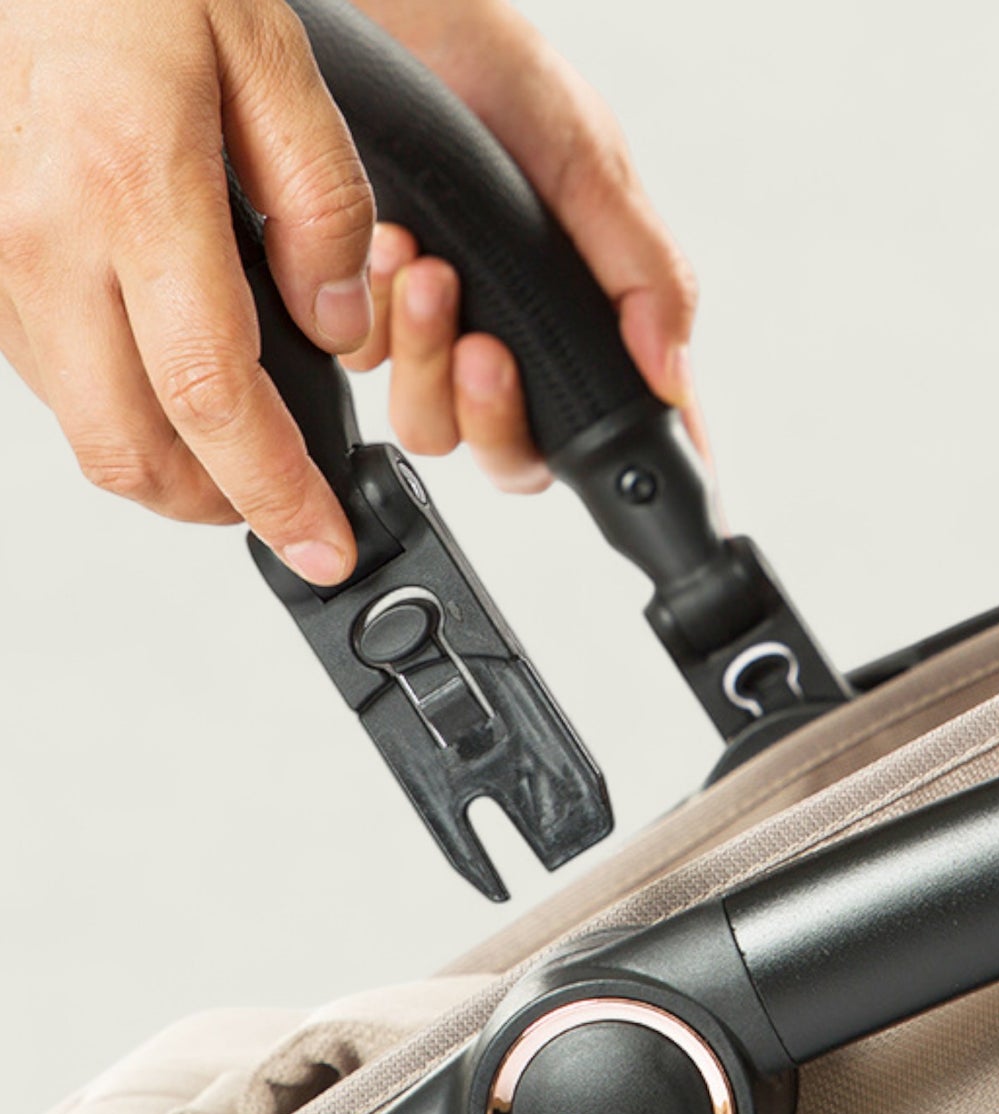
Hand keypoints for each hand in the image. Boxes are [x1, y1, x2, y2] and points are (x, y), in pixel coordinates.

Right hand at [0, 0, 373, 585]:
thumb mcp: (274, 65)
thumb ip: (323, 209)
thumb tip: (338, 333)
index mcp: (134, 192)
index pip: (214, 400)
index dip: (275, 493)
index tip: (324, 545)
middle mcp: (42, 240)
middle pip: (131, 449)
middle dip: (220, 507)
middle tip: (288, 509)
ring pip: (83, 428)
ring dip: (168, 469)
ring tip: (242, 455)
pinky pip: (48, 379)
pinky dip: (119, 413)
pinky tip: (171, 387)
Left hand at [342, 0, 706, 492]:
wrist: (362, 8)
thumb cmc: (472, 54)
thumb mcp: (578, 149)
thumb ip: (637, 265)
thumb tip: (672, 372)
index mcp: (580, 303)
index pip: (619, 419)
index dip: (638, 474)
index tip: (644, 494)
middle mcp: (512, 327)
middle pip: (514, 452)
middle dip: (492, 407)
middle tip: (479, 342)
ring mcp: (437, 325)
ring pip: (432, 424)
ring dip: (423, 357)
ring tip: (421, 267)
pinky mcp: (359, 309)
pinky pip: (363, 368)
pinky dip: (369, 321)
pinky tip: (379, 248)